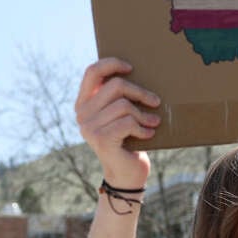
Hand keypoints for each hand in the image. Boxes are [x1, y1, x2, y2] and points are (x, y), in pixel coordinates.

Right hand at [75, 58, 159, 186]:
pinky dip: (143, 128)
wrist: (126, 174)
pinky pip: (128, 122)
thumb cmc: (128, 139)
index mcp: (84, 102)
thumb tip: (136, 71)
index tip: (131, 68)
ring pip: (124, 105)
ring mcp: (89, 127)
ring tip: (152, 122)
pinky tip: (148, 135)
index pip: (92, 72)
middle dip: (140, 93)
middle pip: (115, 86)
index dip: (112, 64)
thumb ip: (118, 96)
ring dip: (144, 115)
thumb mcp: (121, 114)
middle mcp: (82, 114)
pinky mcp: (101, 139)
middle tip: (155, 102)